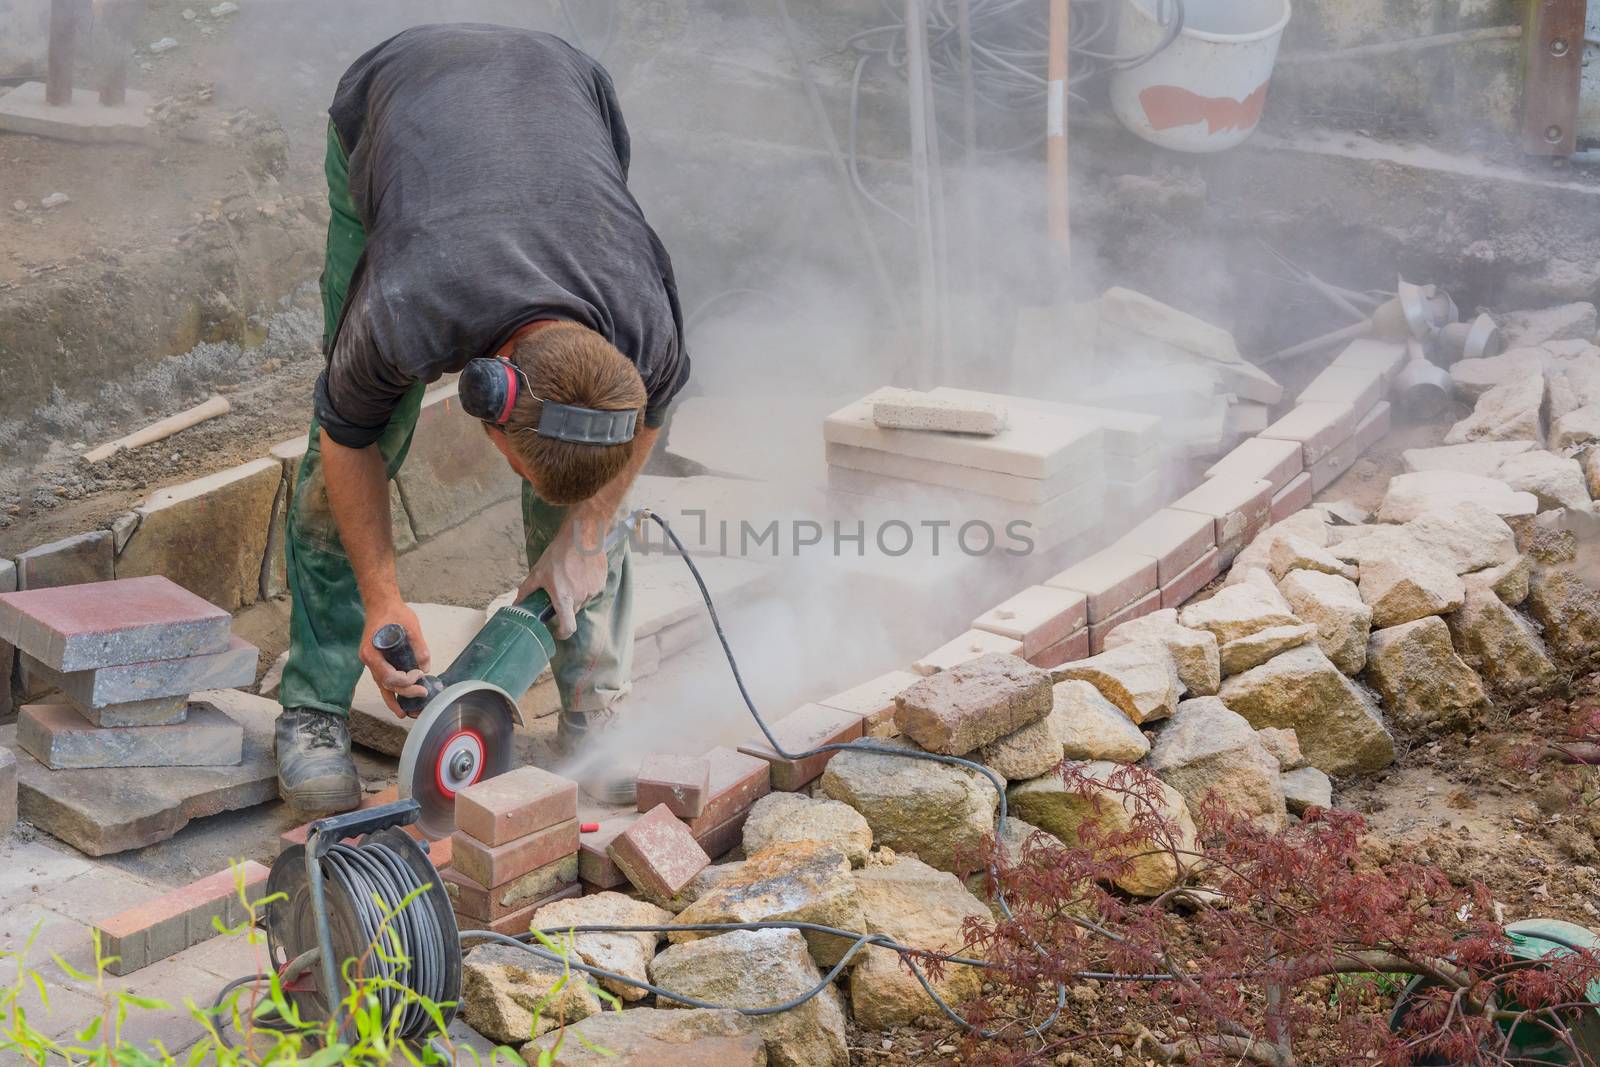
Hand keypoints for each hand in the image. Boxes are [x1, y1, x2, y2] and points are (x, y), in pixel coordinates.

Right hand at [359, 599, 431, 717]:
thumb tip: (426, 667)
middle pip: (385, 684)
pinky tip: (399, 701)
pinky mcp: (377, 661)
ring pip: (382, 685)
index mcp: (371, 653)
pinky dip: (391, 690)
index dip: (405, 681)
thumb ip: (419, 646)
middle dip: (403, 693)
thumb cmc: (393, 612)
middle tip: (422, 695)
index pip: (388, 676)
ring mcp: (371, 661)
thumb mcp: (410, 626)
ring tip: (405, 714)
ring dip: (393, 700)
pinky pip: (383, 679)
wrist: (380, 602)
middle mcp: (368, 660)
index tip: (419, 676)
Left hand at [518, 516, 608, 639]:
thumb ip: (527, 590)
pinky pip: (592, 590)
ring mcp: (593, 590)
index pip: (568, 627)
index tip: (557, 631)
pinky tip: (580, 572)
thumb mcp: (538, 571)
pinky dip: (585, 586)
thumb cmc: (559, 553)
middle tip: (558, 592)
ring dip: (576, 595)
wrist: (582, 535)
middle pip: (573, 611)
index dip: (562, 633)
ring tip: (570, 576)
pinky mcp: (601, 582)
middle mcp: (580, 597)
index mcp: (564, 597)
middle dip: (565, 606)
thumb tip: (517, 603)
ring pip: (583, 600)